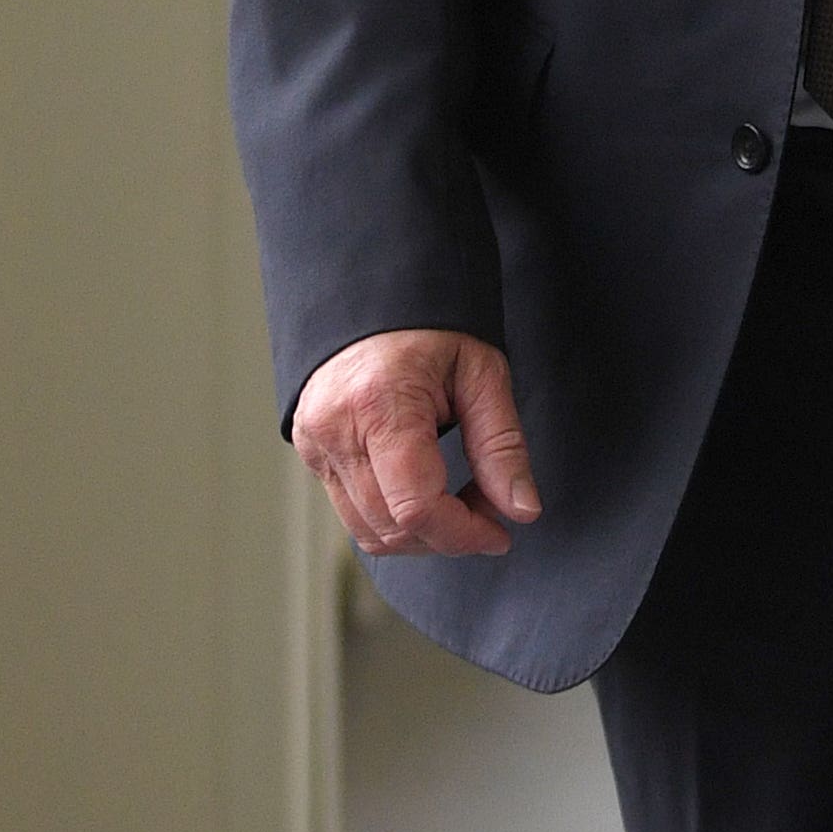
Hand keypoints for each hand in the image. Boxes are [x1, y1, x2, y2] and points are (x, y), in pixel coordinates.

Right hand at [288, 327, 538, 559]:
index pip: (415, 506)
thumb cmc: (432, 325)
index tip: (499, 535)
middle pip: (392, 527)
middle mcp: (336, 430)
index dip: (462, 534)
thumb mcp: (483, 372)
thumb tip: (521, 509)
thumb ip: (502, 445)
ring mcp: (315, 445)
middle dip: (449, 536)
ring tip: (462, 501)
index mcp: (380, 404)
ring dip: (422, 535)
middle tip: (490, 509)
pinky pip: (353, 513)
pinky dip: (395, 520)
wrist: (375, 296)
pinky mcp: (310, 454)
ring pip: (368, 532)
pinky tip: (427, 496)